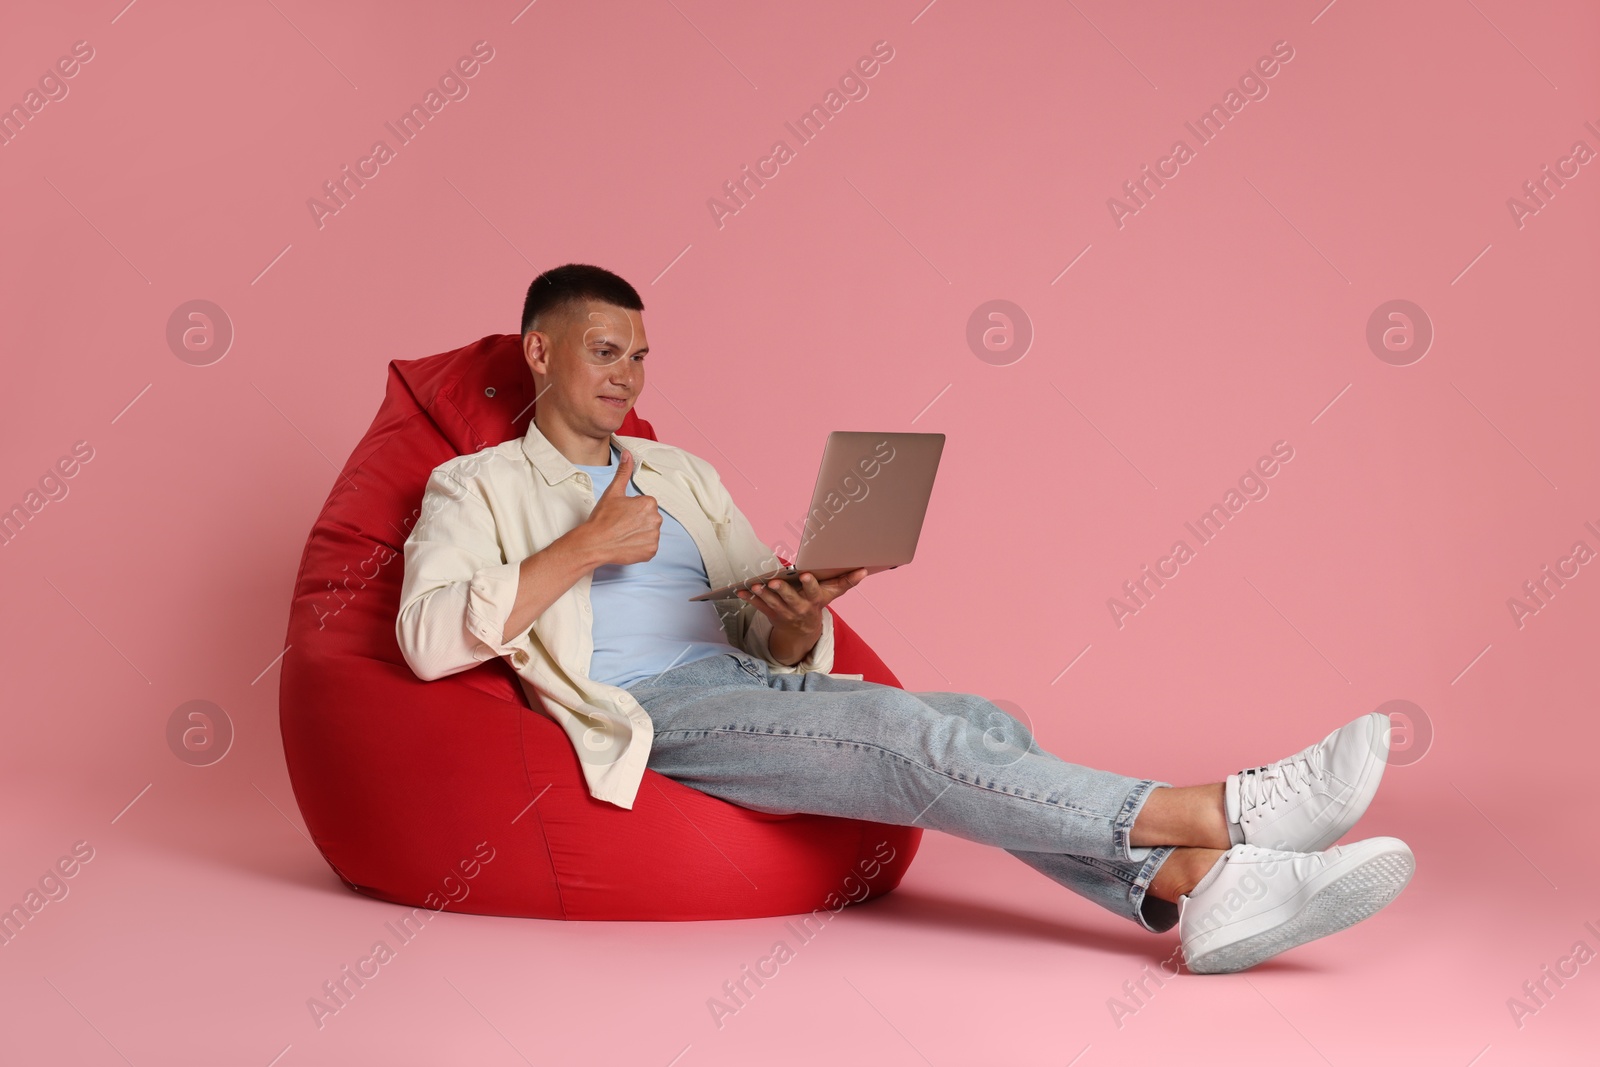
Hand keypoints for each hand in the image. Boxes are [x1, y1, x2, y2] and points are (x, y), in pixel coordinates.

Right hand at [580, 449, 659, 565]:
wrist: (595, 543)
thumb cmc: (602, 518)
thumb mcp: (613, 492)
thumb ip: (624, 472)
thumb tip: (628, 454)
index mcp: (649, 503)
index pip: (645, 504)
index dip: (632, 509)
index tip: (621, 514)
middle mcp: (656, 520)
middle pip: (649, 518)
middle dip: (638, 521)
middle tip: (621, 524)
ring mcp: (654, 537)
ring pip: (650, 532)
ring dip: (640, 533)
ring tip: (623, 534)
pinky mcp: (651, 552)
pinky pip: (649, 547)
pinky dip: (641, 547)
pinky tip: (628, 544)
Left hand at [736, 568, 867, 633]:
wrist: (803, 631)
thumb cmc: (817, 604)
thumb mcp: (833, 594)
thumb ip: (847, 581)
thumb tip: (865, 569)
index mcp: (814, 601)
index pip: (813, 592)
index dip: (809, 584)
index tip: (805, 574)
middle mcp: (799, 608)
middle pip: (790, 600)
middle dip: (782, 591)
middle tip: (774, 581)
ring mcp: (784, 613)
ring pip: (772, 604)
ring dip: (763, 595)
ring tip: (754, 585)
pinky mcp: (770, 614)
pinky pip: (758, 607)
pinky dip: (748, 599)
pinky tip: (739, 591)